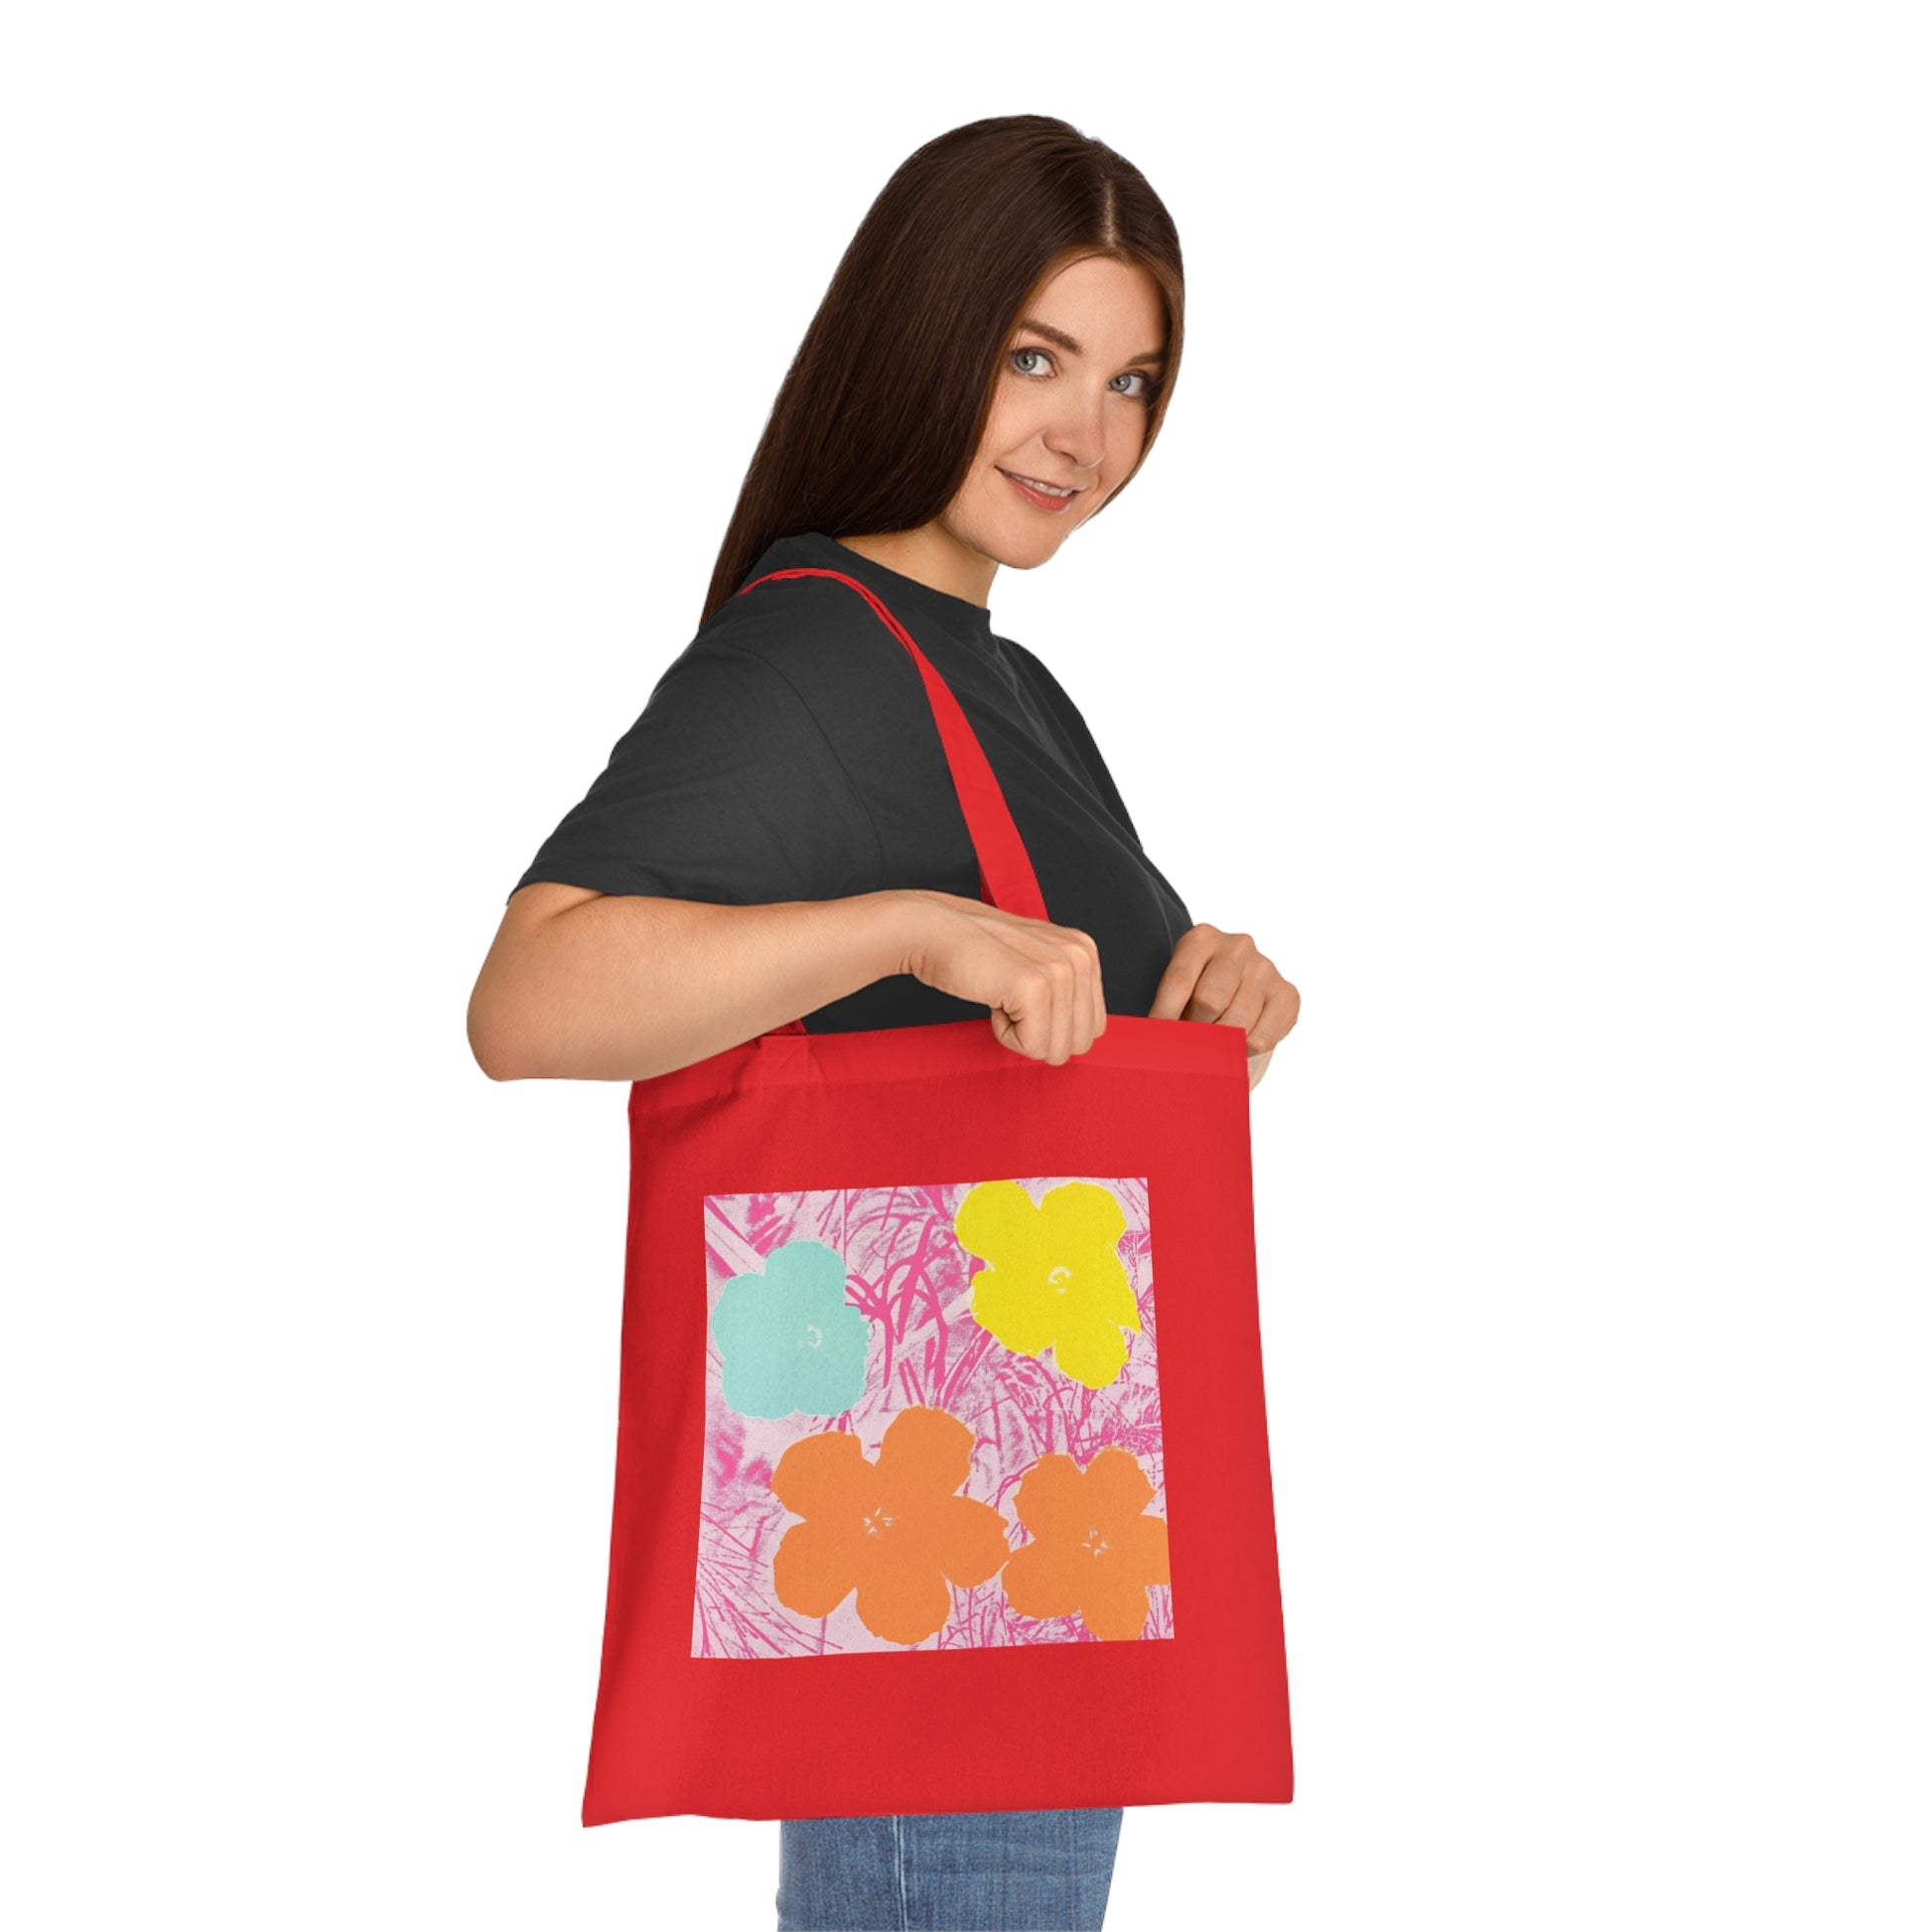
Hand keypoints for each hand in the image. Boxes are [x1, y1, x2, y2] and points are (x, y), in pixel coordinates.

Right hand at [894, 888, 1105, 1066]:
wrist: (932, 931)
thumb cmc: (976, 954)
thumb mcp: (1035, 964)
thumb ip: (1065, 993)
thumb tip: (1081, 1039)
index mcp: (1085, 951)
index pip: (1093, 1027)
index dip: (1052, 1027)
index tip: (1022, 998)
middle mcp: (1081, 956)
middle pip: (1080, 1042)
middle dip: (1041, 1036)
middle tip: (1010, 1001)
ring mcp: (1060, 970)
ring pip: (1057, 1048)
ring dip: (1020, 1034)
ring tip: (1000, 997)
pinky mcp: (1034, 986)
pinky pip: (1031, 1045)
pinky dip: (1004, 1034)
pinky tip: (992, 1000)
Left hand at [1147, 923, 1299, 1090]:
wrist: (1236, 994)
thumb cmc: (1197, 993)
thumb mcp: (1178, 991)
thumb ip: (1168, 1008)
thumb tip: (1156, 1040)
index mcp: (1202, 938)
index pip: (1179, 981)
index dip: (1164, 1016)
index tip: (1156, 1039)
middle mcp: (1238, 946)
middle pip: (1209, 1002)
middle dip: (1195, 1029)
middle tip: (1191, 1040)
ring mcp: (1265, 968)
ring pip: (1236, 1024)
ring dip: (1220, 1043)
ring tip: (1214, 1042)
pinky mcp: (1288, 994)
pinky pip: (1260, 1040)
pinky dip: (1244, 1052)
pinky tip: (1238, 1043)